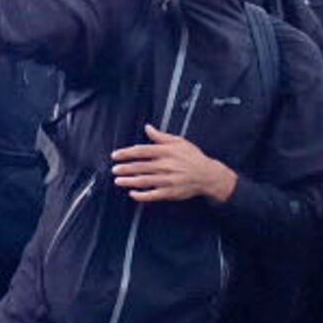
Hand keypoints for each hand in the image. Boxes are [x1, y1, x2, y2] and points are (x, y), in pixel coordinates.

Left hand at [114, 125, 232, 203]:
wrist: (207, 175)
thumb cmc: (192, 157)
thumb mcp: (179, 142)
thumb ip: (161, 137)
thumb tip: (147, 128)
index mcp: (166, 151)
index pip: (142, 151)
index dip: (126, 153)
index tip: (115, 155)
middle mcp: (166, 165)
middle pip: (140, 166)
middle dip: (125, 168)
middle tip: (114, 169)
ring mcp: (168, 180)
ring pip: (144, 181)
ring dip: (129, 181)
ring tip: (118, 180)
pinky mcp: (170, 192)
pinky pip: (152, 195)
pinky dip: (141, 195)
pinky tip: (132, 193)